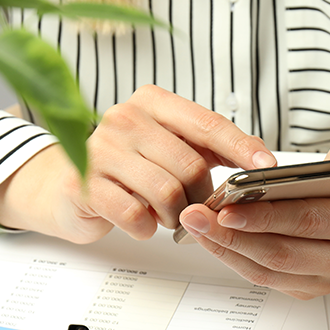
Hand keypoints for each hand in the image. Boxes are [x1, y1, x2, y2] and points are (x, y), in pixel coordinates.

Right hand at [0, 85, 275, 242]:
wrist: (62, 187)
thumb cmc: (127, 169)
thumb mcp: (169, 149)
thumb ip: (208, 150)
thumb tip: (260, 164)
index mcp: (152, 102)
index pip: (208, 124)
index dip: (241, 147)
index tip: (267, 167)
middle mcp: (124, 117)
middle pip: (190, 166)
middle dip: (200, 197)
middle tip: (193, 209)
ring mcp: (100, 149)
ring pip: (167, 193)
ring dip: (175, 216)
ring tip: (166, 216)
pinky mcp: (84, 184)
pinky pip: (136, 214)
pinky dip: (147, 227)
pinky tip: (141, 222)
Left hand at [177, 133, 329, 299]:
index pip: (309, 221)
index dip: (266, 217)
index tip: (227, 207)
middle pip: (283, 253)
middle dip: (234, 236)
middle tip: (198, 216)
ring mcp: (328, 278)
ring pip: (268, 271)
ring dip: (226, 249)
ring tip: (195, 225)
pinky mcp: (308, 288)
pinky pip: (264, 278)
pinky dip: (233, 258)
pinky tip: (210, 237)